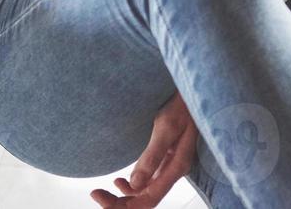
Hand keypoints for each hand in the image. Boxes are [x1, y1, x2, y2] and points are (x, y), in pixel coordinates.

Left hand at [90, 92, 197, 207]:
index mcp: (177, 166)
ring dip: (123, 196)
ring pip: (145, 192)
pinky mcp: (166, 159)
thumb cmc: (182, 105)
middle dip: (120, 202)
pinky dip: (131, 186)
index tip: (101, 197)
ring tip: (102, 191)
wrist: (193, 92)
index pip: (149, 199)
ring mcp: (170, 166)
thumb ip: (152, 156)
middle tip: (96, 194)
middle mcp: (174, 170)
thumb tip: (134, 184)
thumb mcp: (166, 127)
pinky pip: (148, 182)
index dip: (124, 206)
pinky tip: (120, 181)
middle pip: (146, 198)